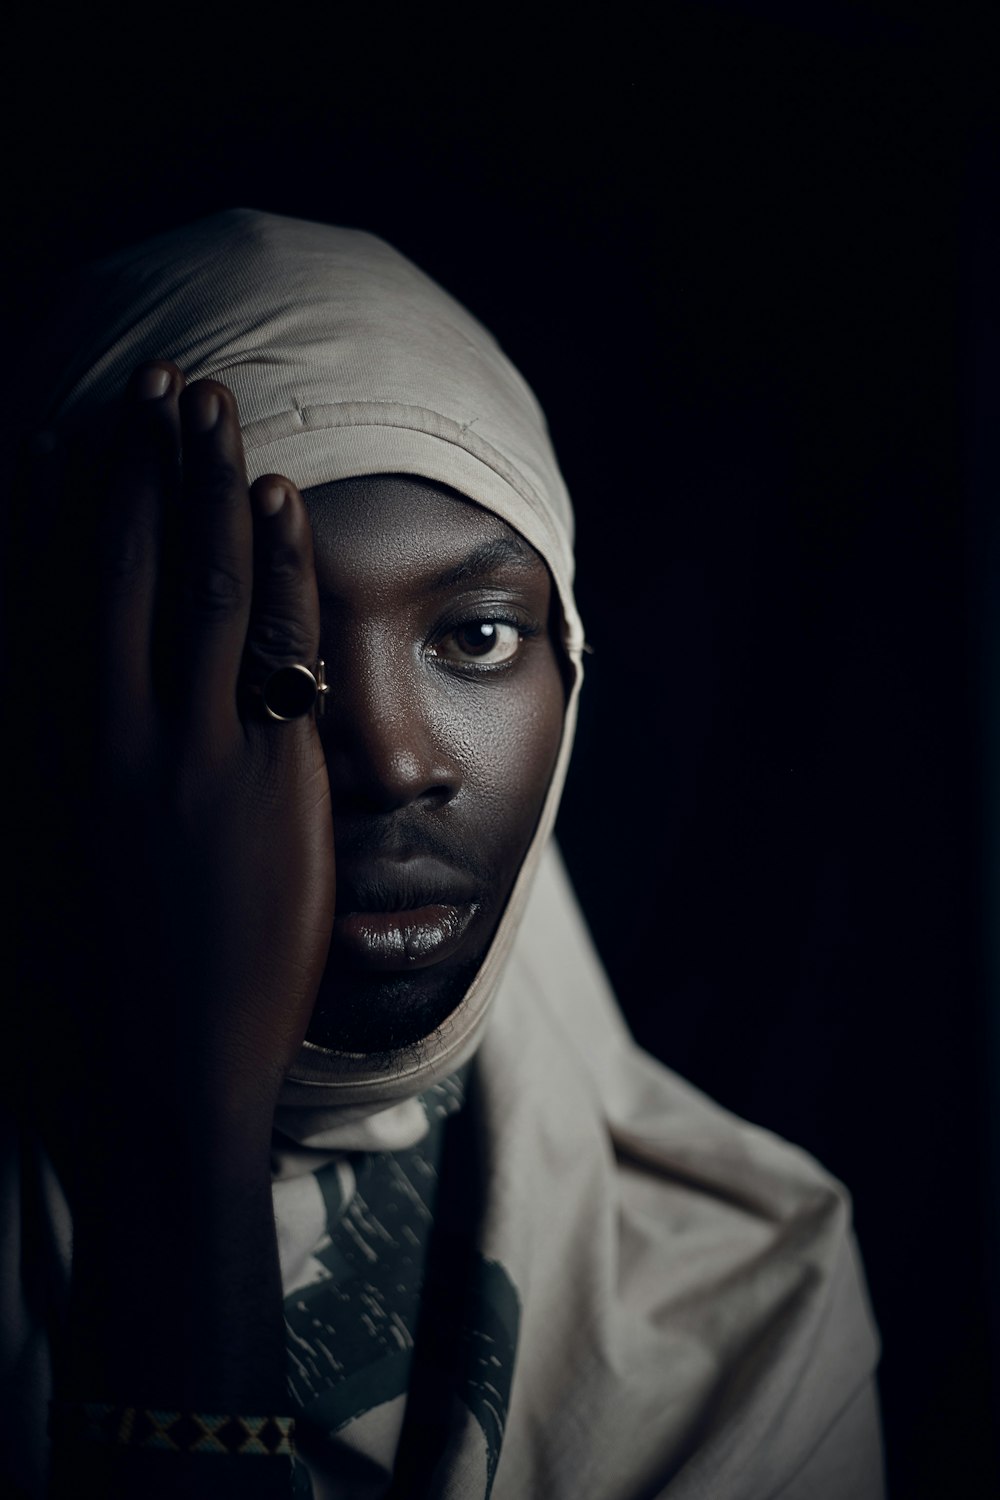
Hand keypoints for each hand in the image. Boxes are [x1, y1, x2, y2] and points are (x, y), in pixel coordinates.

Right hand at [11, 362, 335, 1183]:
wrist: (166, 1069)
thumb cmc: (120, 977)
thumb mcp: (81, 856)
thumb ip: (96, 768)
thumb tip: (108, 697)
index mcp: (69, 753)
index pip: (75, 600)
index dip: (86, 509)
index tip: (93, 437)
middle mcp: (120, 736)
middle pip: (135, 572)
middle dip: (150, 469)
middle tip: (165, 386)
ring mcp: (193, 755)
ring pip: (202, 592)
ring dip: (210, 491)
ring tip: (217, 411)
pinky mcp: (264, 785)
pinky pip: (275, 653)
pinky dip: (276, 571)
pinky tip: (279, 508)